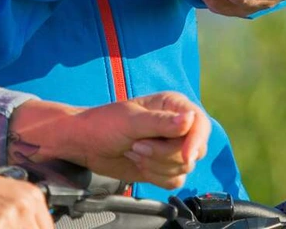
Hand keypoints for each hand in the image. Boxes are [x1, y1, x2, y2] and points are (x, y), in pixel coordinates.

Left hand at [9, 93, 209, 190]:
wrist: (86, 144)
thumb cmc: (104, 123)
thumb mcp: (131, 120)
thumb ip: (161, 123)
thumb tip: (190, 119)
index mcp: (172, 105)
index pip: (199, 123)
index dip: (196, 141)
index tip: (185, 156)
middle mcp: (176, 125)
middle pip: (193, 150)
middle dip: (164, 154)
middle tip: (138, 145)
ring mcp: (170, 147)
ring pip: (183, 168)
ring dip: (156, 165)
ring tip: (134, 150)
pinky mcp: (163, 166)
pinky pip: (174, 180)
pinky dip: (155, 177)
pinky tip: (138, 163)